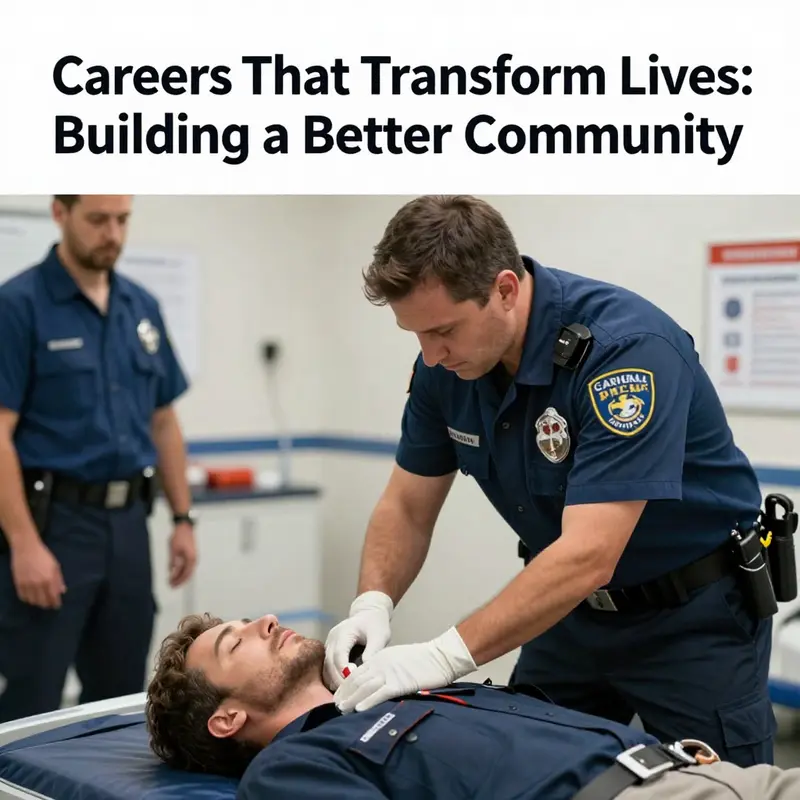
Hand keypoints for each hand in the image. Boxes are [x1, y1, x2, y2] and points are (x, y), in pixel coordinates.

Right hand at [11, 538, 65, 607]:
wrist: (26, 548)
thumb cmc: (44, 555)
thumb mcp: (55, 566)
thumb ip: (59, 580)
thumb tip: (62, 591)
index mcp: (49, 579)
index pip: (53, 597)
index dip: (55, 603)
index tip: (57, 606)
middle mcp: (38, 584)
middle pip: (42, 601)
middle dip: (47, 604)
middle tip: (49, 604)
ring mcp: (27, 584)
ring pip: (32, 601)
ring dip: (37, 603)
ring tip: (40, 600)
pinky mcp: (18, 583)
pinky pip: (22, 597)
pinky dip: (27, 599)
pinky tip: (31, 597)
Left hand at [168, 523, 196, 586]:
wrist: (184, 527)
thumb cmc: (179, 537)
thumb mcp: (173, 550)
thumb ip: (173, 562)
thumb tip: (172, 571)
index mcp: (191, 559)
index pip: (185, 574)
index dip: (179, 581)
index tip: (172, 585)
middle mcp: (194, 559)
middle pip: (188, 574)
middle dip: (179, 580)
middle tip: (171, 585)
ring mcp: (194, 557)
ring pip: (187, 570)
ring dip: (180, 575)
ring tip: (172, 580)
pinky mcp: (191, 554)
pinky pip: (187, 566)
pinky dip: (181, 570)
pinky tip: (175, 571)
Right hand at [323, 591, 393, 690]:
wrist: (369, 613)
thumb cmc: (375, 624)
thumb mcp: (379, 635)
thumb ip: (373, 650)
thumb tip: (366, 668)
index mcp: (343, 633)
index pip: (338, 654)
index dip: (344, 670)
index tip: (354, 681)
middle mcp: (332, 639)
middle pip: (330, 663)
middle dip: (339, 680)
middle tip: (351, 694)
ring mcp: (328, 645)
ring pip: (326, 668)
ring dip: (335, 681)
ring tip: (348, 694)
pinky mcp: (330, 651)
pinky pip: (328, 668)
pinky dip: (334, 679)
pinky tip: (344, 689)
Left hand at [333, 626, 476, 712]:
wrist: (439, 656)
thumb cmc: (422, 660)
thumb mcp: (398, 660)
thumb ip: (385, 669)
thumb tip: (375, 684)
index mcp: (380, 657)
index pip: (357, 673)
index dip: (345, 686)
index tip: (338, 697)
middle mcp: (380, 663)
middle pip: (357, 680)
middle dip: (344, 694)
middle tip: (334, 706)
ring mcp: (389, 673)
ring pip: (364, 687)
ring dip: (351, 699)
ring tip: (341, 710)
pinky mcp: (399, 683)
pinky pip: (380, 693)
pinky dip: (368, 701)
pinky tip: (359, 709)